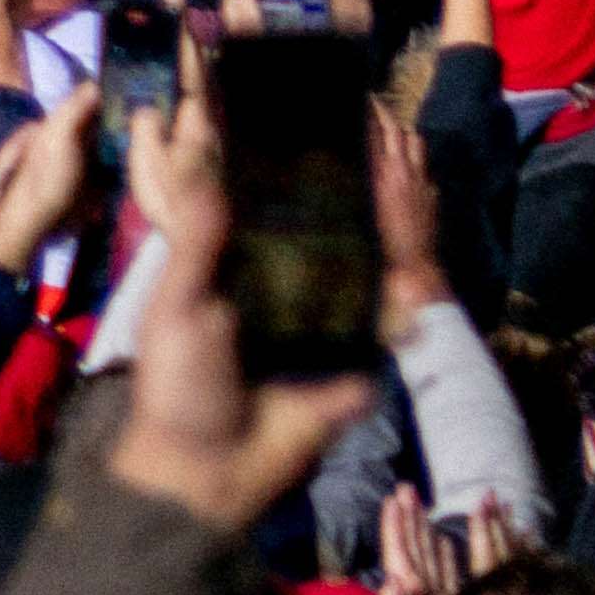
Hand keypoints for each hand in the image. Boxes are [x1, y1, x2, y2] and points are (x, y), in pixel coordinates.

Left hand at [101, 97, 379, 530]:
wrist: (207, 472)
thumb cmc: (178, 387)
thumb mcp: (176, 306)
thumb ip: (197, 241)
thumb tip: (211, 168)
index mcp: (238, 271)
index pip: (271, 211)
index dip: (291, 174)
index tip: (312, 122)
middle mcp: (287, 290)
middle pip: (330, 231)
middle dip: (354, 190)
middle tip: (377, 138)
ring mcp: (326, 324)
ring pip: (366, 267)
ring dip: (389, 228)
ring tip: (405, 175)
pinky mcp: (356, 361)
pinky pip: (385, 323)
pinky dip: (404, 296)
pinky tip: (418, 264)